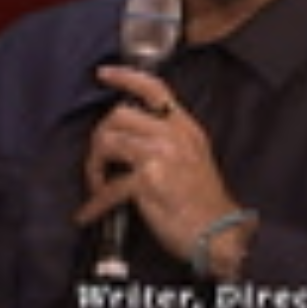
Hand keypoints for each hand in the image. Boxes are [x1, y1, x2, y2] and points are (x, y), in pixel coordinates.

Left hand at [74, 65, 240, 261]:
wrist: (219, 233)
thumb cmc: (204, 203)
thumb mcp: (194, 159)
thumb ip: (169, 141)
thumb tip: (133, 137)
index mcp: (185, 128)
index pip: (154, 89)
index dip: (125, 77)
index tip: (103, 74)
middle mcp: (173, 136)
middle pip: (119, 114)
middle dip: (100, 136)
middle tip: (99, 159)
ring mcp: (160, 156)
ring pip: (108, 143)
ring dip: (94, 167)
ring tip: (96, 185)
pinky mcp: (148, 182)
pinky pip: (108, 188)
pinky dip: (94, 204)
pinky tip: (87, 214)